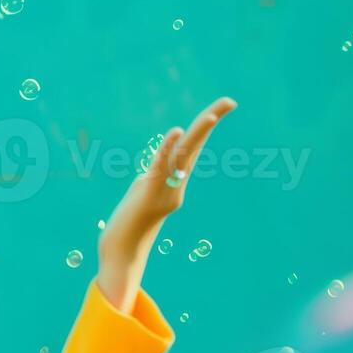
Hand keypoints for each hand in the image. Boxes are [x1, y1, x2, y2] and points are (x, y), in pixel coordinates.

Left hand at [96, 96, 237, 309]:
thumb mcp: (141, 195)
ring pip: (183, 157)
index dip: (204, 126)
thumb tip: (151, 171)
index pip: (192, 148)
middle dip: (210, 122)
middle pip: (195, 147)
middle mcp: (176, 185)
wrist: (121, 252)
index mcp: (174, 181)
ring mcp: (165, 191)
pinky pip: (161, 168)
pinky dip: (168, 149)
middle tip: (230, 100)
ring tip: (212, 114)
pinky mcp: (150, 196)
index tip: (222, 106)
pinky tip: (175, 132)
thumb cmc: (128, 224)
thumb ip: (150, 180)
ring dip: (197, 136)